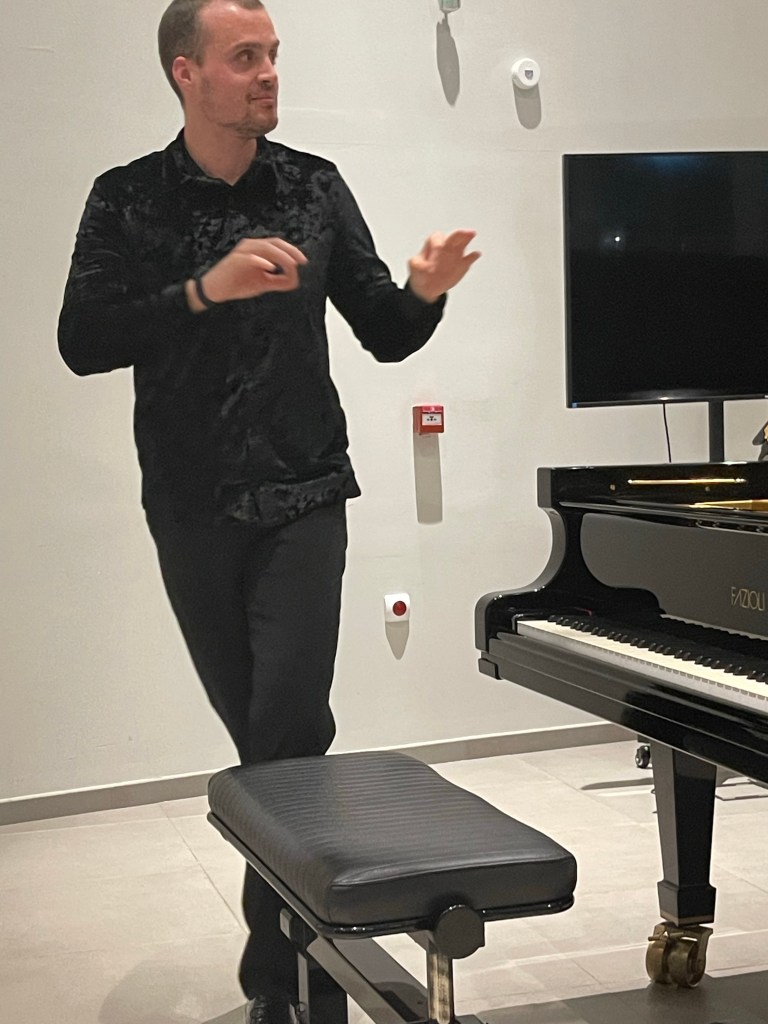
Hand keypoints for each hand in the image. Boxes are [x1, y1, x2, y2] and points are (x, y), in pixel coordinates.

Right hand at [188, 237, 307, 309]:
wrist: (215, 290)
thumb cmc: (237, 284)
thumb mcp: (263, 283)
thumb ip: (279, 281)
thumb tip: (295, 281)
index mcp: (257, 249)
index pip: (278, 244)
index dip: (292, 251)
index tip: (304, 261)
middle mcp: (250, 246)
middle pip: (274, 243)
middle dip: (290, 251)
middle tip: (301, 262)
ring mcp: (242, 251)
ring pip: (265, 248)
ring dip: (280, 257)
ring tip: (291, 266)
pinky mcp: (235, 260)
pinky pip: (251, 258)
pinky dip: (262, 262)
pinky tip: (271, 268)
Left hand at [407, 230, 480, 303]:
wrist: (427, 288)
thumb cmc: (420, 274)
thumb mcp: (414, 266)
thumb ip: (418, 262)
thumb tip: (426, 265)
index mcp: (433, 245)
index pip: (437, 238)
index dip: (437, 243)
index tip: (438, 250)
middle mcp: (446, 247)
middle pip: (453, 236)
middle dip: (459, 233)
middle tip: (464, 232)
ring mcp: (455, 255)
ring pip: (463, 243)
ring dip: (467, 238)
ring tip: (471, 234)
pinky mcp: (462, 265)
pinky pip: (469, 259)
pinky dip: (472, 256)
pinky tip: (475, 254)